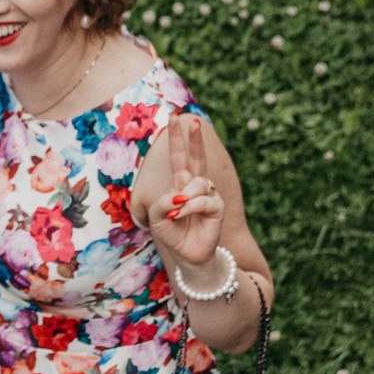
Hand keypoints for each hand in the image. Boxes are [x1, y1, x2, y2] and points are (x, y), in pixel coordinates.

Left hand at [141, 114, 221, 270]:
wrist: (188, 255)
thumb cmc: (172, 233)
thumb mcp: (157, 217)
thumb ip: (161, 203)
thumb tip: (179, 196)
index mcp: (180, 184)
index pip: (179, 157)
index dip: (177, 139)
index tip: (174, 118)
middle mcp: (195, 186)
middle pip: (197, 158)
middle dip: (195, 139)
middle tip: (193, 120)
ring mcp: (208, 196)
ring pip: (197, 183)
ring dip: (184, 196)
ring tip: (175, 212)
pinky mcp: (216, 209)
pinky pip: (202, 200)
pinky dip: (189, 207)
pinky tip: (180, 214)